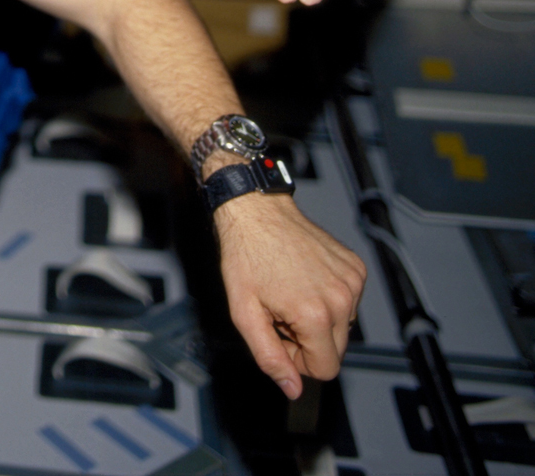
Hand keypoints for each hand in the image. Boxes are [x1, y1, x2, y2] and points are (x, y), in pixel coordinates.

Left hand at [214, 191, 365, 398]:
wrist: (256, 210)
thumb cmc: (245, 254)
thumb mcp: (244, 312)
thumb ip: (268, 357)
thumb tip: (293, 389)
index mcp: (316, 314)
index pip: (326, 369)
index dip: (298, 361)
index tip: (279, 336)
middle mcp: (342, 298)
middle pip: (336, 351)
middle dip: (307, 341)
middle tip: (280, 313)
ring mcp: (352, 281)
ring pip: (343, 326)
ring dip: (318, 319)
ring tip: (290, 292)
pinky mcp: (356, 267)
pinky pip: (349, 301)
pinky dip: (329, 297)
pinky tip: (304, 278)